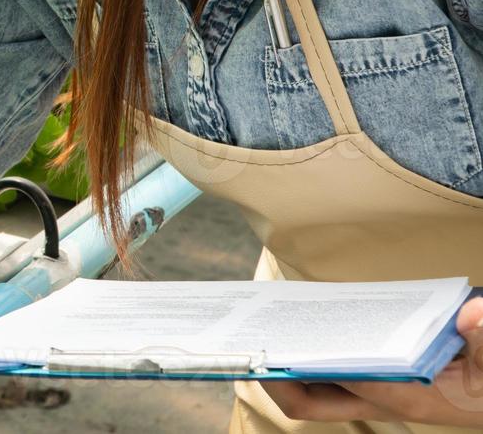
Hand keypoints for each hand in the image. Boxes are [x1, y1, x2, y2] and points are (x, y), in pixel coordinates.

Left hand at [260, 296, 482, 427]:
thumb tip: (472, 314)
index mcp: (406, 397)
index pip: (337, 383)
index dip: (301, 366)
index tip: (272, 345)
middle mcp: (386, 402)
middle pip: (312, 403)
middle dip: (277, 379)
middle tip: (255, 343)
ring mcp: (383, 397)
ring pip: (320, 391)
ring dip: (294, 365)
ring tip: (271, 328)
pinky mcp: (387, 387)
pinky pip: (338, 375)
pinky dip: (319, 354)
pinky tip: (311, 323)